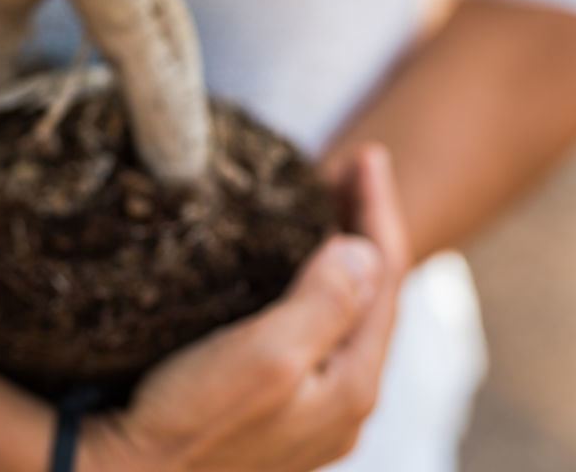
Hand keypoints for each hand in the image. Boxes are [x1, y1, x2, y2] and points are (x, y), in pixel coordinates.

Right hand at [81, 144, 409, 471]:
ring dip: (347, 256)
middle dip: (368, 226)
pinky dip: (321, 288)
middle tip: (352, 168)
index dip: (378, 210)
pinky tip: (299, 272)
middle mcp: (343, 404)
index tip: (367, 154)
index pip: (385, 276)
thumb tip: (363, 249)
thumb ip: (325, 304)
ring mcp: (312, 414)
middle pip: (374, 296)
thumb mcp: (266, 355)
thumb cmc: (190, 420)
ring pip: (348, 316)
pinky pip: (322, 336)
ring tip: (331, 205)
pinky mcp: (279, 416)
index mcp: (351, 384)